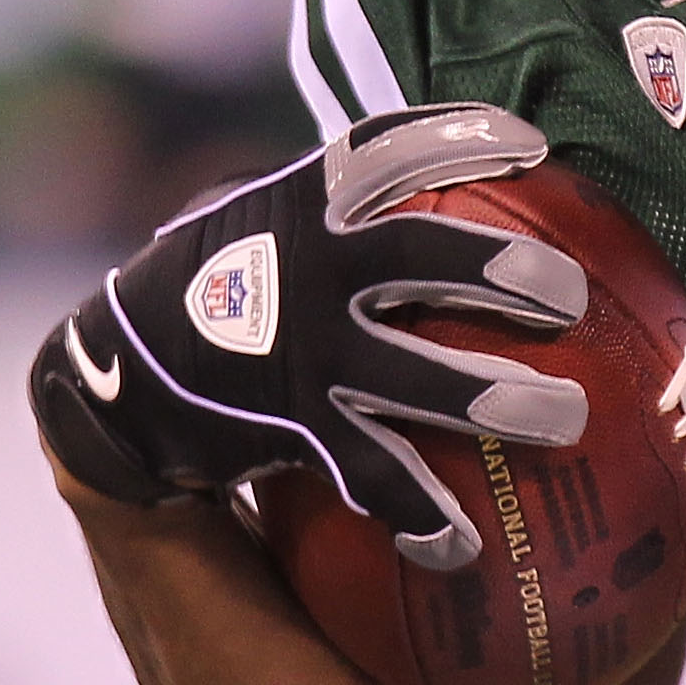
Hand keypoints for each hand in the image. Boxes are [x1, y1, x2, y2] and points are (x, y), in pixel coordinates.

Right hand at [31, 106, 589, 566]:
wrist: (117, 377)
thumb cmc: (222, 285)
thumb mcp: (262, 218)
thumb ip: (336, 202)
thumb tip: (442, 185)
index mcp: (307, 205)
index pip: (390, 148)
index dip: (461, 138)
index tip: (532, 145)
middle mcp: (309, 269)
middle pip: (423, 255)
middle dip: (502, 268)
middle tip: (569, 294)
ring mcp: (303, 351)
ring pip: (415, 376)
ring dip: (496, 397)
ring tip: (569, 415)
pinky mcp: (292, 426)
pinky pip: (372, 475)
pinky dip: (420, 511)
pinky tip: (464, 547)